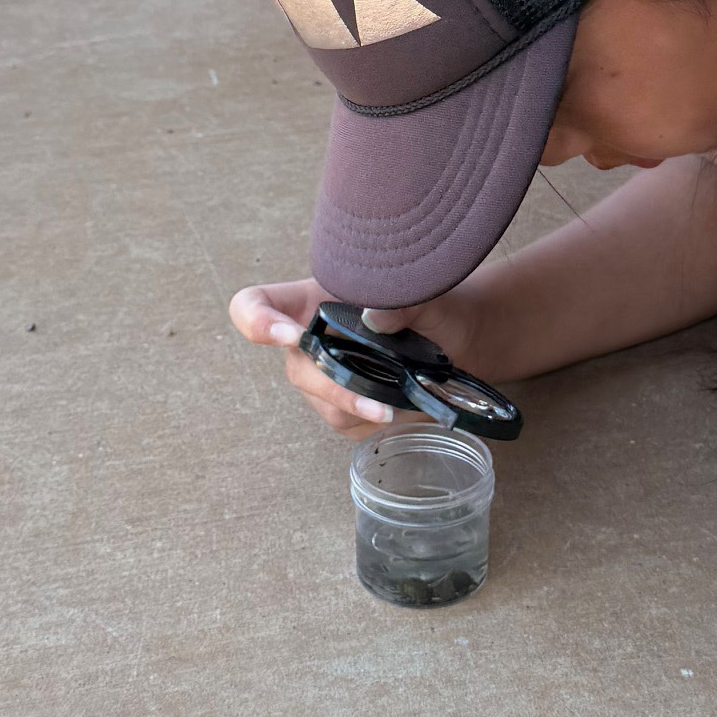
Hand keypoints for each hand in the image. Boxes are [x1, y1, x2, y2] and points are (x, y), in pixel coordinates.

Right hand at [229, 278, 482, 440]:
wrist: (461, 341)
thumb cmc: (437, 306)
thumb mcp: (429, 294)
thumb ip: (405, 300)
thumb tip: (377, 318)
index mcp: (314, 298)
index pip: (255, 305)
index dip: (256, 320)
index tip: (289, 335)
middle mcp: (309, 338)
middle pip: (297, 368)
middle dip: (334, 388)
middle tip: (376, 403)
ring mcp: (323, 375)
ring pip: (321, 402)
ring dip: (358, 408)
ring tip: (399, 407)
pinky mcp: (341, 406)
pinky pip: (344, 422)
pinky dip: (372, 421)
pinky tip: (400, 408)